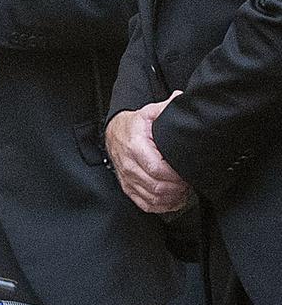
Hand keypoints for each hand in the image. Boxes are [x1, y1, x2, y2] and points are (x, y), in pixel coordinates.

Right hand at [106, 97, 191, 213]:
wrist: (113, 134)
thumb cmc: (133, 125)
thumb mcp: (148, 112)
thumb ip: (165, 107)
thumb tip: (181, 98)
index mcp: (135, 146)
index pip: (157, 168)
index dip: (175, 175)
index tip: (188, 172)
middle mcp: (129, 165)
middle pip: (156, 186)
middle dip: (177, 188)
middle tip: (190, 183)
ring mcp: (127, 178)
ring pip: (152, 198)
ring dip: (171, 198)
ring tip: (184, 192)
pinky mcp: (128, 187)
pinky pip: (144, 204)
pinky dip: (161, 206)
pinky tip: (172, 200)